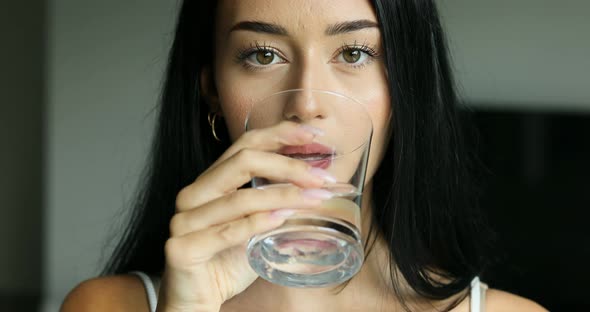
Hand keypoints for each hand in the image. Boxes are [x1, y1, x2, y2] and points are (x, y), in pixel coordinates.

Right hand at [156, 122, 334, 311]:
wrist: (197, 301)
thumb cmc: (227, 261)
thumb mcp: (255, 226)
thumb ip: (274, 204)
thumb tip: (319, 186)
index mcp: (210, 182)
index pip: (245, 145)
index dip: (279, 135)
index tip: (313, 133)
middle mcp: (193, 194)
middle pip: (243, 162)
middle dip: (288, 166)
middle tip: (323, 177)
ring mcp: (184, 220)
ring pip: (240, 199)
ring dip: (284, 196)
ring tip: (316, 199)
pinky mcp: (182, 247)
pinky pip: (227, 232)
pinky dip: (257, 223)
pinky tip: (282, 219)